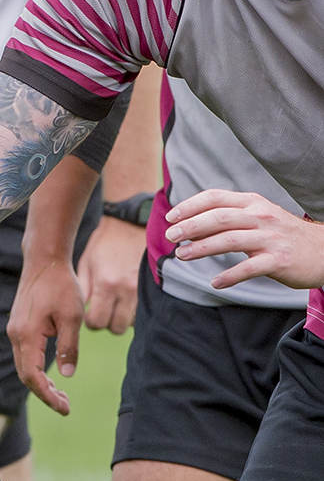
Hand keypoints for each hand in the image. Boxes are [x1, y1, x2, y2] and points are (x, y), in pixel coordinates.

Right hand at [7, 258, 83, 414]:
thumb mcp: (72, 317)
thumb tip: (67, 375)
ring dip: (40, 382)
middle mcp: (15, 335)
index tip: (64, 408)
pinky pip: (24, 354)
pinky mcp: (18, 325)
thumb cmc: (60, 285)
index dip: (47, 396)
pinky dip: (36, 369)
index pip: (32, 377)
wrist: (44, 260)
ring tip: (60, 393)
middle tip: (65, 405)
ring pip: (23, 366)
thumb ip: (68, 348)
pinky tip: (51, 372)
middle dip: (44, 393)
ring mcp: (14, 330)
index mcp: (26, 335)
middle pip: (25, 375)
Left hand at [78, 217, 145, 332]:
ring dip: (121, 318)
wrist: (130, 226)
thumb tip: (81, 312)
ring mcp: (141, 291)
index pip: (96, 322)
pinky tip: (126, 300)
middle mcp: (125, 291)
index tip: (89, 313)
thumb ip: (84, 290)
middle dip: (107, 323)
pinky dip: (133, 312)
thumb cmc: (104, 244)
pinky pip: (142, 313)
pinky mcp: (151, 289)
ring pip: (131, 324)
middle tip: (102, 310)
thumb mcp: (86, 264)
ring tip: (114, 304)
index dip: (90, 322)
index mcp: (105, 284)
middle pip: (116, 328)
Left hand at [166, 190, 323, 289]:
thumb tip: (188, 228)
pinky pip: (249, 268)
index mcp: (252, 203)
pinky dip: (229, 276)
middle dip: (190, 226)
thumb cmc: (281, 234)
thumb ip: (226, 220)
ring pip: (229, 240)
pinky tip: (215, 283)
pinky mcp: (279, 260)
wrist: (323, 250)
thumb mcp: (256, 218)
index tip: (171, 217)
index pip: (215, 198)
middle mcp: (261, 217)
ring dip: (202, 248)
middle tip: (170, 236)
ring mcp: (271, 238)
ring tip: (182, 255)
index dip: (190, 206)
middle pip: (218, 218)